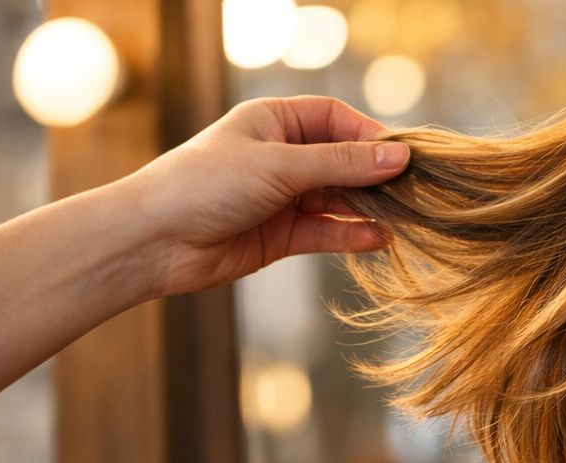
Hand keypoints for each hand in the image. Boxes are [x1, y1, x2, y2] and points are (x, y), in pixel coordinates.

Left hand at [120, 96, 409, 296]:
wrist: (154, 241)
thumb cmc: (205, 185)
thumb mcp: (279, 166)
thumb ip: (341, 164)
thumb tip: (400, 157)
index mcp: (274, 122)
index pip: (336, 119)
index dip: (371, 135)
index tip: (403, 156)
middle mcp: (281, 156)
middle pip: (343, 161)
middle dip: (375, 176)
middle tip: (411, 192)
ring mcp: (284, 197)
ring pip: (339, 199)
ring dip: (368, 208)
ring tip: (402, 219)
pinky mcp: (283, 235)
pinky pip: (328, 232)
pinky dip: (352, 235)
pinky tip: (377, 238)